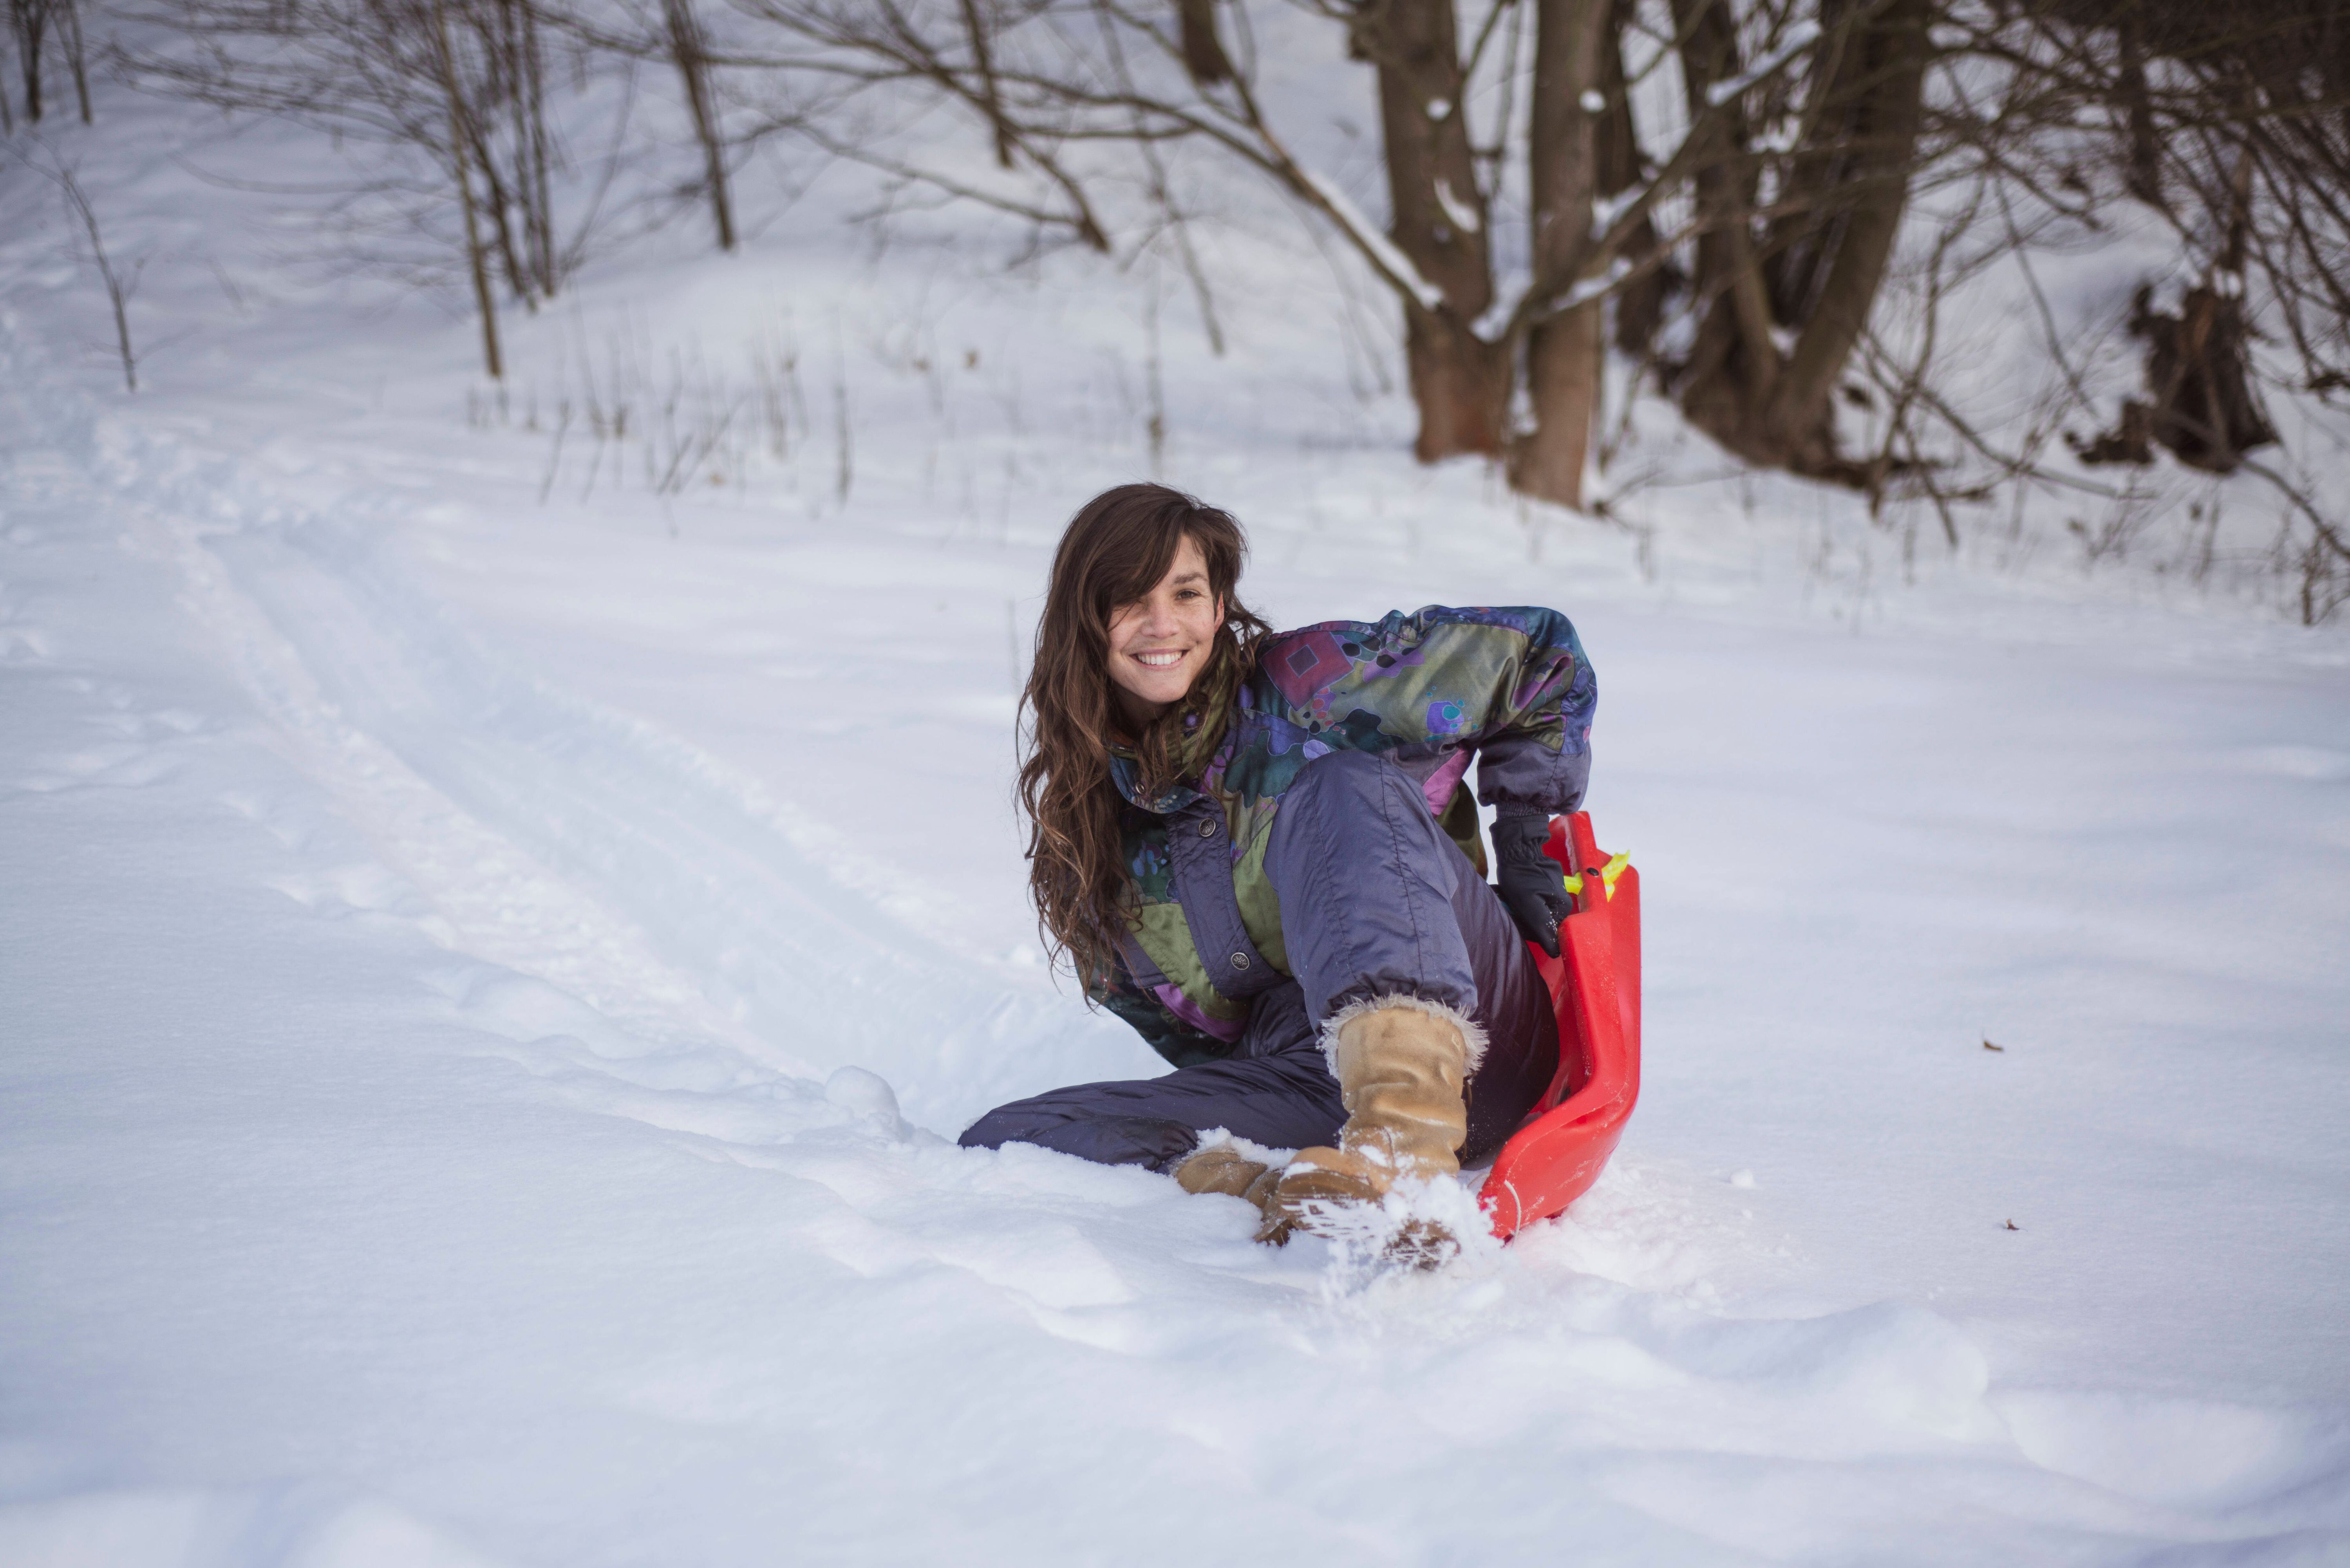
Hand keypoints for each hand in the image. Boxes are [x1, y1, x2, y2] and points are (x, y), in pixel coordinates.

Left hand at [1492, 809, 1569, 958]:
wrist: (1516, 846)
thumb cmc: (1520, 875)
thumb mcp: (1528, 904)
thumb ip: (1542, 927)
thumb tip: (1556, 952)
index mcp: (1561, 908)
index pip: (1547, 932)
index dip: (1529, 929)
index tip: (1517, 917)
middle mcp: (1561, 901)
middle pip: (1540, 922)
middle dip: (1523, 917)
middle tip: (1510, 906)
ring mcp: (1553, 892)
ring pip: (1534, 912)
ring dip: (1519, 909)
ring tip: (1508, 898)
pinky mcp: (1544, 885)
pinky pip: (1533, 900)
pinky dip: (1520, 899)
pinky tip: (1511, 894)